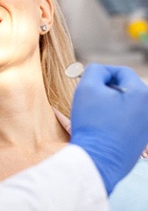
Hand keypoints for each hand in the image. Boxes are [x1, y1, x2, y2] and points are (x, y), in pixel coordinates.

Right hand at [70, 63, 147, 194]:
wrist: (98, 160)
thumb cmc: (92, 122)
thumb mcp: (87, 88)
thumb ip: (94, 70)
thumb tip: (101, 71)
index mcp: (141, 93)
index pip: (122, 71)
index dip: (102, 73)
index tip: (87, 80)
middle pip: (125, 88)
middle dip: (106, 90)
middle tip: (89, 98)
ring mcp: (147, 125)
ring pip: (126, 104)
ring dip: (109, 104)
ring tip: (93, 114)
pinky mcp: (141, 138)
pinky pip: (127, 120)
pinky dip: (113, 118)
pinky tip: (100, 127)